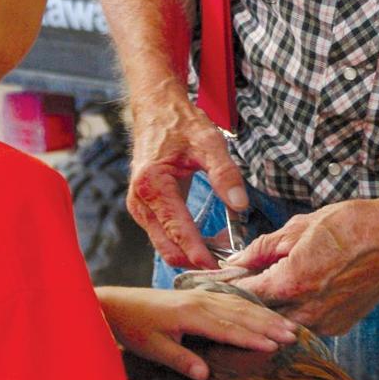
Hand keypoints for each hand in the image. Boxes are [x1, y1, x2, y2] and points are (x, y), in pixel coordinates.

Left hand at [95, 285, 296, 379]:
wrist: (117, 304)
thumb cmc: (133, 328)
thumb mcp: (153, 347)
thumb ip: (180, 360)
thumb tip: (205, 376)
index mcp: (192, 315)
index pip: (230, 328)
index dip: (253, 338)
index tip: (275, 347)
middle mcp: (201, 302)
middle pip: (242, 314)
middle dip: (268, 325)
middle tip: (293, 336)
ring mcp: (201, 296)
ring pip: (240, 305)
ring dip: (264, 316)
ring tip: (287, 325)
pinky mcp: (199, 296)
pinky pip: (231, 300)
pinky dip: (251, 308)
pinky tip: (262, 313)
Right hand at [126, 83, 246, 269]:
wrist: (156, 109)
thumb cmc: (181, 123)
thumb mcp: (209, 142)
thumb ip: (224, 174)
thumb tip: (240, 205)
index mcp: (152, 185)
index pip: (178, 231)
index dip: (200, 255)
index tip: (222, 271)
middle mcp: (139, 200)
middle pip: (167, 248)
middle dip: (196, 261)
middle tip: (228, 267)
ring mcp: (138, 206)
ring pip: (164, 245)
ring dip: (190, 255)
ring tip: (222, 254)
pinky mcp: (143, 208)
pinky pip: (162, 235)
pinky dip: (182, 244)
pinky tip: (206, 242)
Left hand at [233, 190, 378, 333]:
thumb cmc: (352, 225)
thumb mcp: (300, 226)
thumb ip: (263, 248)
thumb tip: (236, 261)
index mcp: (291, 283)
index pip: (244, 295)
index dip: (224, 289)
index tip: (210, 285)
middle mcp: (306, 310)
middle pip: (260, 316)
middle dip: (243, 304)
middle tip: (229, 292)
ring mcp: (325, 322)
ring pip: (283, 325)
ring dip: (269, 313)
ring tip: (259, 295)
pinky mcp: (340, 325)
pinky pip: (307, 325)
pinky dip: (295, 314)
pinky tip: (292, 298)